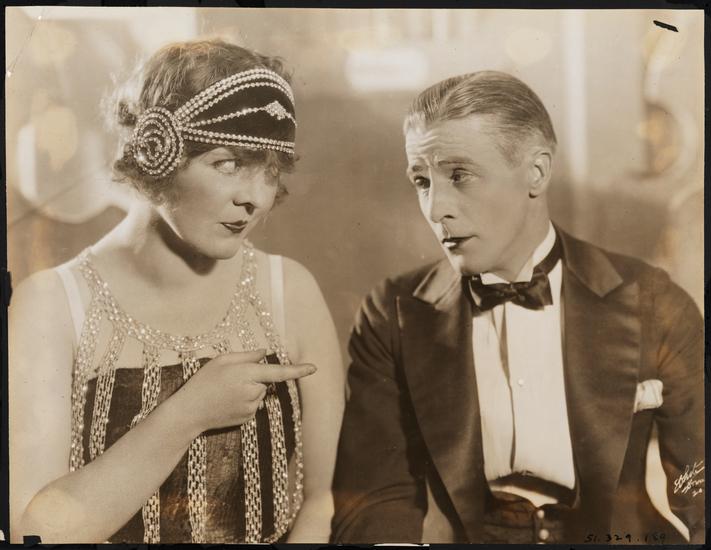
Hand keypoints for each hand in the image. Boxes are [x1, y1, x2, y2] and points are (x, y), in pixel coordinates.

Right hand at [176, 349, 315, 433]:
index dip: (297, 370)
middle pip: (264, 380)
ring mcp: (251, 407)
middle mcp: (253, 391)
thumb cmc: (203, 382)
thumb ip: (247, 355)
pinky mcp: (247, 418)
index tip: (314, 368)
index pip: (278, 372)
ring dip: (248, 390)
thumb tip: (265, 353)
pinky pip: (253, 404)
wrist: (190, 412)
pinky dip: (244, 401)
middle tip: (229, 379)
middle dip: (253, 377)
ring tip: (226, 392)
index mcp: (247, 374)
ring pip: (259, 393)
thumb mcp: (221, 360)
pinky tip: (227, 403)